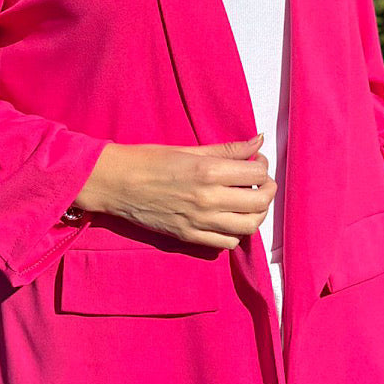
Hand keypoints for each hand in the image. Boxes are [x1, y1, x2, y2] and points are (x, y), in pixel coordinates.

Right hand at [77, 134, 275, 249]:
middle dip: (267, 190)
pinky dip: (236, 232)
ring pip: (249, 227)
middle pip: (260, 202)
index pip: (257, 173)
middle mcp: (208, 199)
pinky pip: (227, 243)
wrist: (116, 182)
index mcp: (209, 172)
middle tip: (260, 181)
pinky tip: (229, 218)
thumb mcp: (190, 149)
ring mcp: (199, 222)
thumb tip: (259, 141)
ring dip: (256, 213)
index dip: (263, 165)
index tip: (256, 160)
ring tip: (249, 201)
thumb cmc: (150, 159)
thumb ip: (228, 149)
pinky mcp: (189, 237)